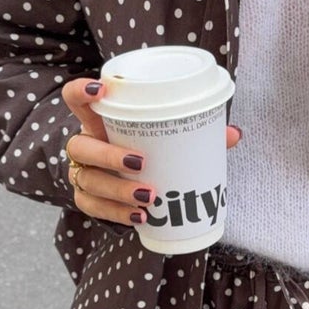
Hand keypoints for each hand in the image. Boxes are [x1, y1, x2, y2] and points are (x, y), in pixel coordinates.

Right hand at [62, 78, 241, 226]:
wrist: (120, 181)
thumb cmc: (142, 149)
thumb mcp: (161, 138)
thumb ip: (194, 133)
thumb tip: (233, 134)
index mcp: (98, 122)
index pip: (74, 99)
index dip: (80, 92)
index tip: (100, 90)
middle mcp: (84, 145)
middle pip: (80, 147)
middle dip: (108, 156)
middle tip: (140, 163)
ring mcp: (82, 174)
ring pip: (88, 181)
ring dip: (117, 190)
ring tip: (148, 196)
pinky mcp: (86, 199)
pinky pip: (93, 208)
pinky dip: (117, 214)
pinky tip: (140, 217)